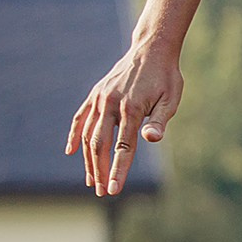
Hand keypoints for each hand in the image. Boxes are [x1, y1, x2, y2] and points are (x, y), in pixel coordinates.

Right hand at [66, 42, 183, 195]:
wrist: (151, 50)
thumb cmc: (166, 77)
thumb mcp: (171, 99)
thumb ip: (159, 121)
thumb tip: (151, 139)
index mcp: (131, 108)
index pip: (122, 148)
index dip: (117, 170)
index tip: (113, 190)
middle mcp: (110, 104)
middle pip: (100, 145)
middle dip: (100, 170)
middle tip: (101, 192)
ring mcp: (99, 99)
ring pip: (88, 134)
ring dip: (87, 159)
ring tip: (90, 180)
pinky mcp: (95, 95)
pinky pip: (80, 118)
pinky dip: (74, 135)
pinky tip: (70, 152)